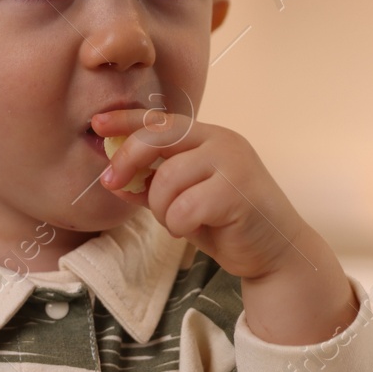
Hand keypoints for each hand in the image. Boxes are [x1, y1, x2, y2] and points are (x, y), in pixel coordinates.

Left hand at [94, 109, 357, 344]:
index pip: (162, 120)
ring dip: (161, 208)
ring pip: (167, 179)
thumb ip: (154, 185)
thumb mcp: (183, 201)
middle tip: (111, 183)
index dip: (127, 119)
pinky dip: (178, 225)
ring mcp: (233, 164)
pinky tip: (192, 230)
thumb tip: (114, 179)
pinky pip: (184, 208)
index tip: (98, 124)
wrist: (274, 252)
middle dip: (127, 160)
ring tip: (177, 222)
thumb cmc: (227, 224)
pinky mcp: (237, 192)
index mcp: (209, 138)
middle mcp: (222, 142)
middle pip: (158, 138)